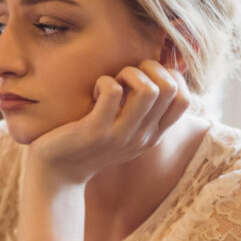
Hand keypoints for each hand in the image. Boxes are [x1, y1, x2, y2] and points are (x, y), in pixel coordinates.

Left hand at [27, 60, 189, 184]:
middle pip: (170, 89)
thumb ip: (142, 112)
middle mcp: (142, 137)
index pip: (184, 100)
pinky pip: (113, 91)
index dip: (170, 77)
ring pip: (148, 89)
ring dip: (129, 73)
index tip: (145, 77)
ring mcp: (121, 135)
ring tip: (112, 82)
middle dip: (149, 68)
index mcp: (153, 135)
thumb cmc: (88, 143)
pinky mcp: (96, 131)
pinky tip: (94, 93)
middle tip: (126, 76)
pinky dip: (104, 82)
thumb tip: (158, 73)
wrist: (57, 172)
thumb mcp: (124, 132)